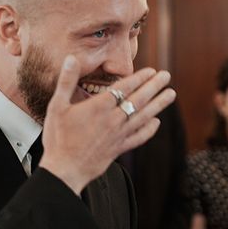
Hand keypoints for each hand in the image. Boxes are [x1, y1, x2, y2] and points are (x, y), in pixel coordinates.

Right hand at [40, 57, 175, 193]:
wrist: (64, 170)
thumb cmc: (58, 138)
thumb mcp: (57, 106)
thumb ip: (66, 81)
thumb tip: (71, 58)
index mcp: (99, 107)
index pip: (124, 88)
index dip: (139, 78)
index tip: (151, 71)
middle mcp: (113, 120)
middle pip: (139, 100)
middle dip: (154, 86)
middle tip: (167, 76)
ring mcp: (118, 135)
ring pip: (143, 117)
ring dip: (159, 104)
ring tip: (171, 94)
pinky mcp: (119, 149)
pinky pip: (139, 138)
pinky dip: (149, 130)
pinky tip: (156, 122)